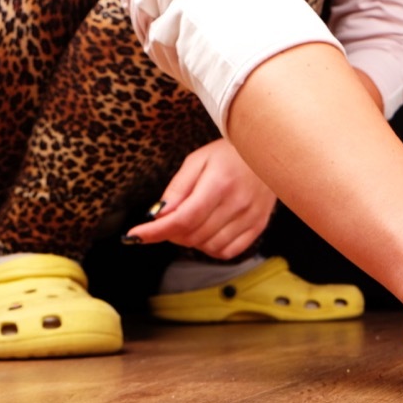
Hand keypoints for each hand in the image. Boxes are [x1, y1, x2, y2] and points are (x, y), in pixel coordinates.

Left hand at [124, 138, 277, 258]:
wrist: (268, 151)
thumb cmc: (229, 154)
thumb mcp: (197, 161)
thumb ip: (177, 189)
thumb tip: (159, 216)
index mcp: (219, 184)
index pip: (183, 219)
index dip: (155, 232)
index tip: (134, 235)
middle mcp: (238, 203)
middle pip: (193, 236)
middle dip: (171, 233)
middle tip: (168, 219)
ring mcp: (251, 217)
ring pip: (209, 246)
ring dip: (191, 240)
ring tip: (191, 221)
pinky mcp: (259, 225)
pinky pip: (228, 251)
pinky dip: (211, 247)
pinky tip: (208, 231)